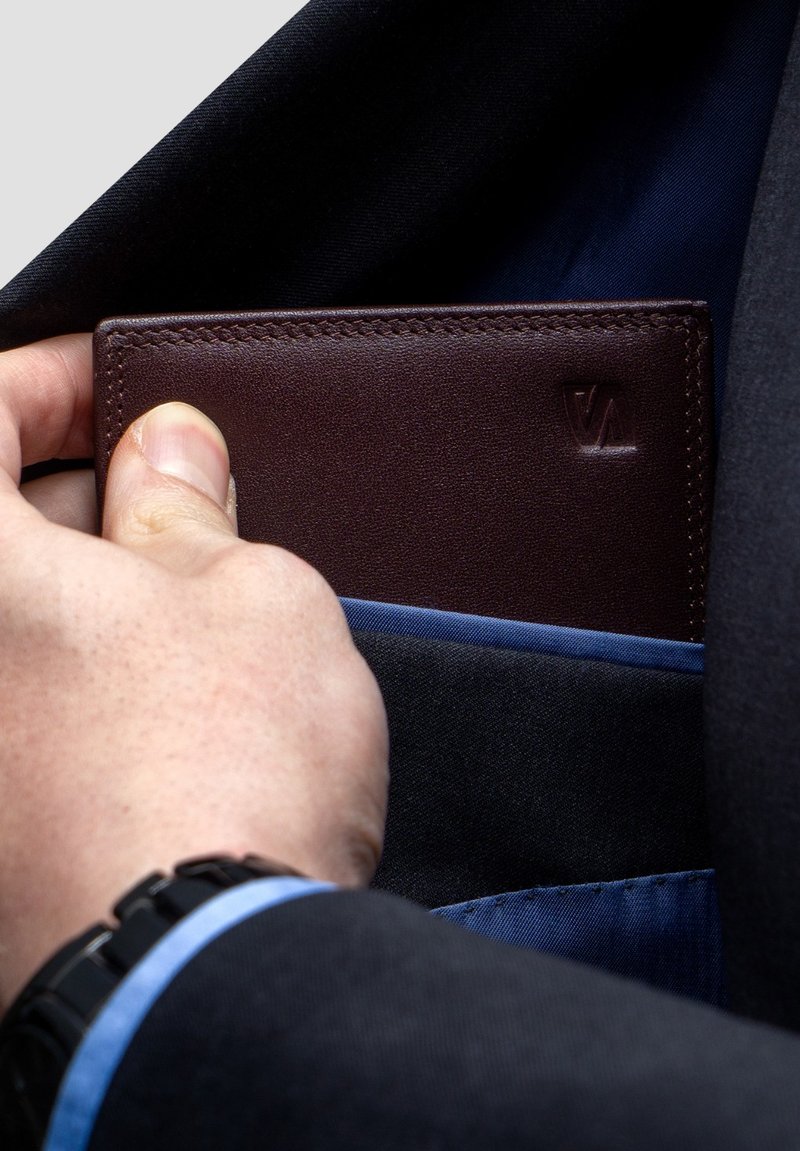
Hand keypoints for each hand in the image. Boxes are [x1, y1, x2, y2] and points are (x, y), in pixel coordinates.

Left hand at [0, 334, 388, 1007]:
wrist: (205, 979)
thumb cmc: (218, 781)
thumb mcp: (249, 590)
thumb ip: (191, 507)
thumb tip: (171, 453)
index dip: (58, 383)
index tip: (124, 388)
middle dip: (90, 493)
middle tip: (185, 496)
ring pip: (23, 624)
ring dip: (100, 590)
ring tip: (199, 605)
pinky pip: (34, 708)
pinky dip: (90, 676)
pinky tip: (173, 697)